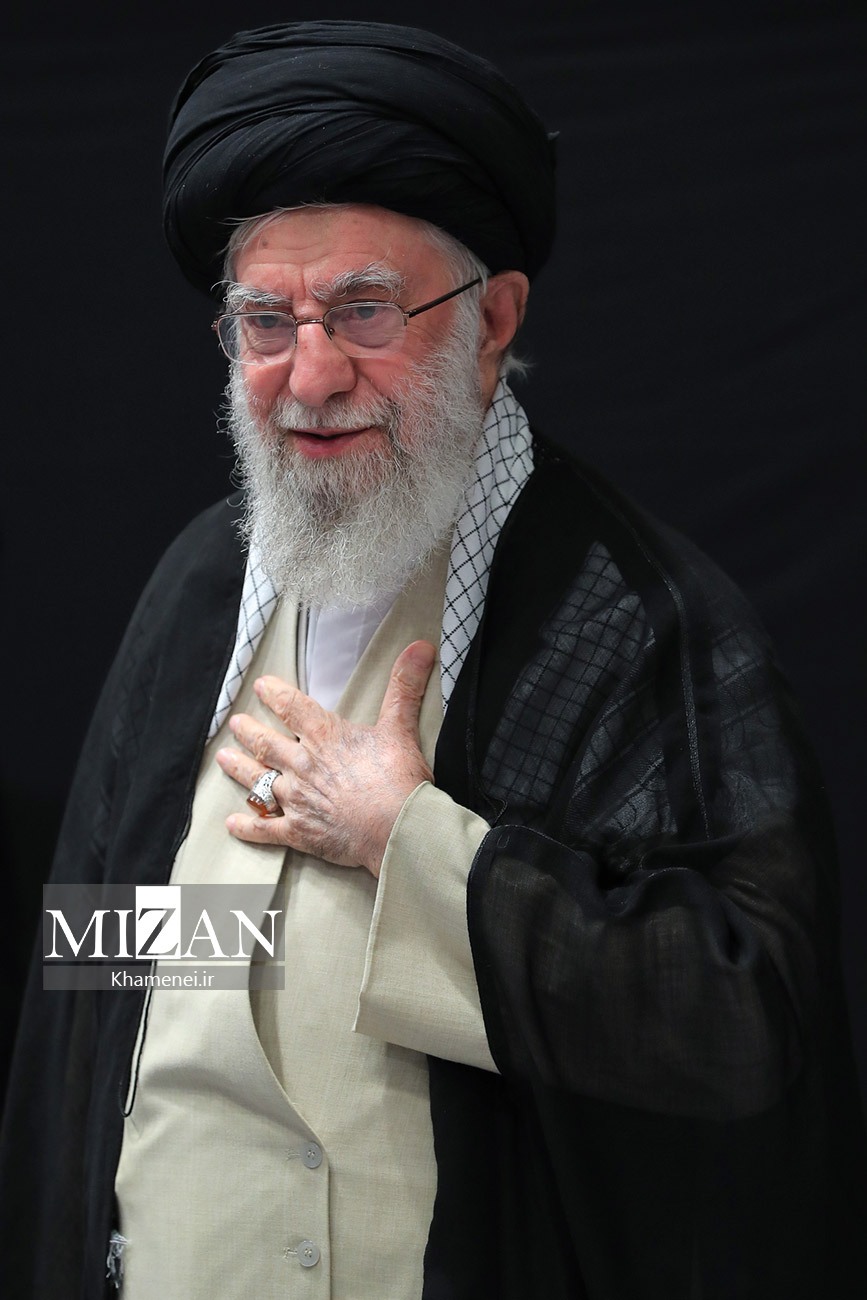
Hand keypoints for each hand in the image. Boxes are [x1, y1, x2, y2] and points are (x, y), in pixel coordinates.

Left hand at [215, 640, 436, 876]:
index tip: (260, 686)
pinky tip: (232, 823)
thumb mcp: (401, 727)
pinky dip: (247, 826)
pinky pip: (265, 828)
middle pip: (267, 743)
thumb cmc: (398, 779)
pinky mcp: (299, 832)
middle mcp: (303, 765)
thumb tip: (421, 647)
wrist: (397, 828)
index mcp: (325, 737)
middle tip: (234, 724)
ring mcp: (297, 800)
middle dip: (248, 731)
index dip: (274, 694)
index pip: (292, 707)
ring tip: (222, 758)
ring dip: (239, 768)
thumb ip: (404, 687)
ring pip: (258, 781)